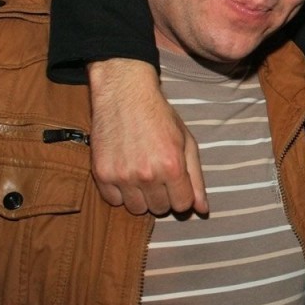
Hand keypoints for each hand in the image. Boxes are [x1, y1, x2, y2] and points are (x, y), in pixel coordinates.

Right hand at [87, 58, 207, 215]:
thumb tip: (202, 209)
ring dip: (141, 196)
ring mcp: (122, 176)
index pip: (182, 206)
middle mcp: (147, 174)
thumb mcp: (187, 143)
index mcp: (172, 166)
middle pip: (159, 209)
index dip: (181, 194)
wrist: (125, 95)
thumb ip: (196, 179)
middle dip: (162, 195)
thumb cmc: (160, 117)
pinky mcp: (101, 174)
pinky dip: (120, 192)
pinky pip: (114, 201)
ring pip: (137, 209)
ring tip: (141, 174)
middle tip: (158, 174)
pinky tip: (125, 172)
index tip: (176, 182)